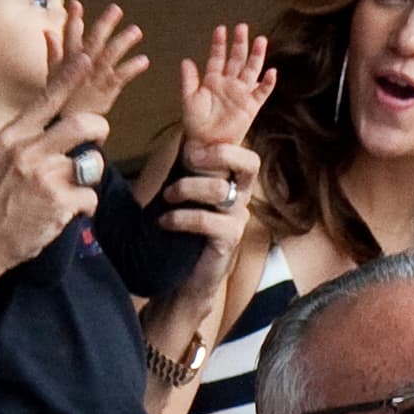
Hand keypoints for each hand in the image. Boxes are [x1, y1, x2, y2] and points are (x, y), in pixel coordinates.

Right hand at [0, 51, 109, 273]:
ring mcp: (44, 176)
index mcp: (12, 136)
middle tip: (96, 142)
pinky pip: (90, 197)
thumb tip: (53, 126)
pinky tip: (67, 214)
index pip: (46, 100)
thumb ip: (24, 140)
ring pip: (92, 163)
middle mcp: (28, 150)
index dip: (69, 77)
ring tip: (73, 189)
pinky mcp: (58, 202)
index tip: (84, 59)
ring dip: (90, 177)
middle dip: (100, 132)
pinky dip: (85, 208)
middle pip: (84, 125)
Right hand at [57, 0, 148, 116]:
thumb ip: (54, 52)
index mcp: (68, 63)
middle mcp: (81, 69)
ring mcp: (94, 80)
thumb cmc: (61, 102)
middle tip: (116, 9)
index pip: (70, 38)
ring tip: (136, 31)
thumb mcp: (53, 76)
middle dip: (103, 25)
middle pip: (92, 43)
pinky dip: (132, 68)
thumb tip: (48, 31)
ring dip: (122, 42)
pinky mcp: (106, 93)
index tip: (76, 3)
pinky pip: (120, 78)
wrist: (66, 131)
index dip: (73, 20)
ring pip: (108, 57)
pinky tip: (144, 60)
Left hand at [157, 142, 259, 301]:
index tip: (190, 148)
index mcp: (232, 182)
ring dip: (186, 188)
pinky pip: (207, 220)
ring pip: (219, 190)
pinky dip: (180, 218)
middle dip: (218, 155)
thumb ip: (189, 168)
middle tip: (188, 158)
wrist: (185, 278)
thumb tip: (180, 135)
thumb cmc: (184, 231)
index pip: (245, 153)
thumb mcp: (186, 194)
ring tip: (166, 197)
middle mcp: (241, 197)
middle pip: (249, 164)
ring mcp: (237, 219)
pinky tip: (164, 222)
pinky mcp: (229, 240)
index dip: (223, 146)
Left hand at [180, 24, 274, 147]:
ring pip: (251, 70)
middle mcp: (229, 83)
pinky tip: (271, 72)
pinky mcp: (251, 106)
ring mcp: (241, 94)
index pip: (217, 57)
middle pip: (237, 59)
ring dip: (256, 56)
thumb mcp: (189, 99)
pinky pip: (262, 92)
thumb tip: (186, 60)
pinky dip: (267, 83)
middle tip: (242, 27)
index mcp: (212, 80)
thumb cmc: (195, 123)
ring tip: (261, 40)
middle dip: (240, 43)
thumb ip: (189, 80)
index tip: (221, 29)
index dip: (219, 44)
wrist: (205, 144)